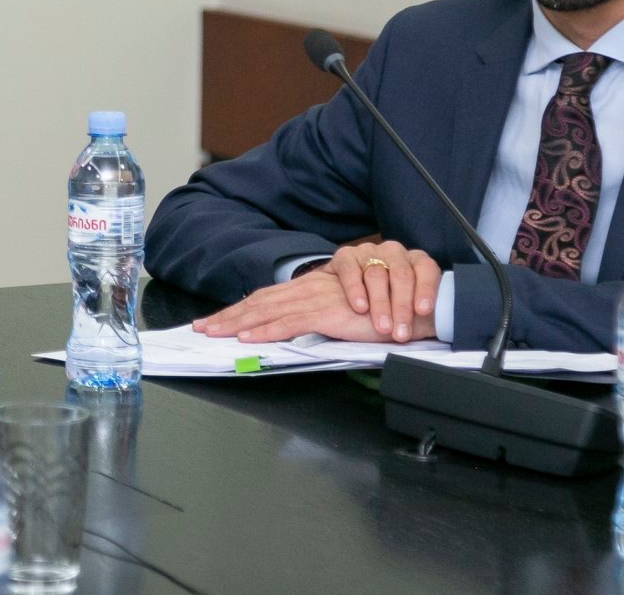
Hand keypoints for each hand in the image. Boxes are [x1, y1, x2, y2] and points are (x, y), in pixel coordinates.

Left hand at [192, 248, 437, 344]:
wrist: (422, 302)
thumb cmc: (393, 309)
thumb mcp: (352, 312)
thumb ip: (327, 316)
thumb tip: (300, 329)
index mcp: (316, 287)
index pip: (271, 298)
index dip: (242, 310)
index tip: (217, 321)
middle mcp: (314, 287)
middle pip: (262, 301)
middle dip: (229, 316)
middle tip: (202, 328)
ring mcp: (320, 297)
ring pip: (269, 309)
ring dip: (238, 323)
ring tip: (214, 333)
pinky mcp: (330, 311)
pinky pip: (290, 321)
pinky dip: (266, 329)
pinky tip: (247, 337)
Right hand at [323, 240, 441, 341]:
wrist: (339, 306)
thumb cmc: (380, 311)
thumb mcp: (406, 316)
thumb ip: (425, 317)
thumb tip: (445, 323)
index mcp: (413, 262)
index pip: (426, 268)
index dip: (426, 288)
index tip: (423, 311)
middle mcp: (393, 253)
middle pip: (402, 274)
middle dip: (402, 306)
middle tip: (401, 331)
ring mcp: (368, 252)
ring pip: (377, 274)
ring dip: (381, 304)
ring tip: (382, 326)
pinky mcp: (345, 256)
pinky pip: (351, 270)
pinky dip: (356, 290)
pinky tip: (360, 307)